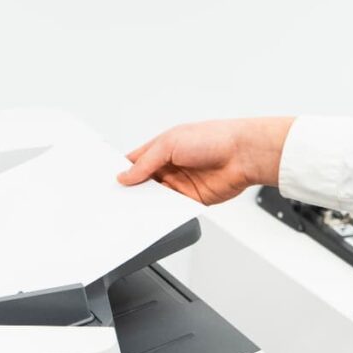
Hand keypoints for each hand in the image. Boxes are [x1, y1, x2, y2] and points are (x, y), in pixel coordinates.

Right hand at [116, 117, 294, 204]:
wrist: (243, 155)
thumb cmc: (213, 138)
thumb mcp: (170, 144)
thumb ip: (145, 162)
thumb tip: (125, 176)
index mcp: (161, 149)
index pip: (134, 162)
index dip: (121, 171)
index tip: (109, 182)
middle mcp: (169, 167)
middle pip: (142, 183)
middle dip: (131, 191)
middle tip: (117, 200)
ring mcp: (179, 184)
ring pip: (155, 199)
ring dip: (146, 203)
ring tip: (132, 209)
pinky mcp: (190, 200)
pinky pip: (171, 209)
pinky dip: (162, 213)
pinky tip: (154, 215)